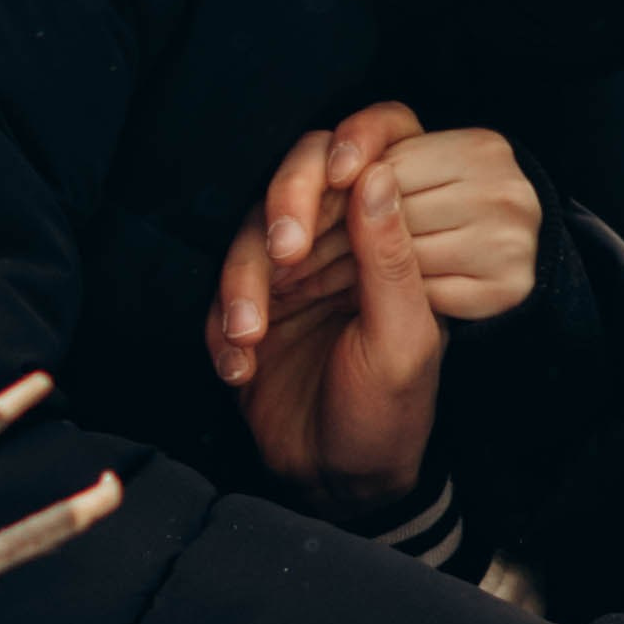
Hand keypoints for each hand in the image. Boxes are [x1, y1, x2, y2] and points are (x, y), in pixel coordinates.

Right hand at [202, 151, 442, 508]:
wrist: (337, 483)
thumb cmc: (390, 413)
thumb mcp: (403, 340)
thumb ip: (392, 260)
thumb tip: (379, 173)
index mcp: (392, 241)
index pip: (375, 156)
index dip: (357, 140)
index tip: (344, 169)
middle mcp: (341, 244)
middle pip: (300, 177)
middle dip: (286, 204)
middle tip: (289, 253)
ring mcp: (291, 274)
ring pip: (249, 236)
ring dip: (243, 281)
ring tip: (250, 334)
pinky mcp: (249, 308)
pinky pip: (219, 294)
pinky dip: (222, 329)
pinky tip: (240, 368)